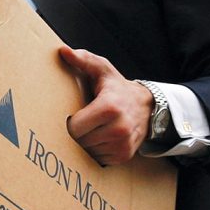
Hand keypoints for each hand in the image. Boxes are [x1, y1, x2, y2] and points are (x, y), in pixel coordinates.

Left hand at [60, 45, 153, 165]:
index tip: (74, 113)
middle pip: (80, 141)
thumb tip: (63, 51)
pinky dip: (97, 149)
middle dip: (77, 132)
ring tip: (94, 128)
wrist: (146, 106)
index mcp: (109, 107)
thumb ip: (83, 59)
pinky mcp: (124, 155)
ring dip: (87, 142)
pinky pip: (98, 158)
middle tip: (83, 120)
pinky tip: (102, 136)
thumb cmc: (117, 87)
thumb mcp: (102, 69)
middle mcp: (119, 128)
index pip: (75, 127)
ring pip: (88, 151)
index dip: (70, 122)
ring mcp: (123, 144)